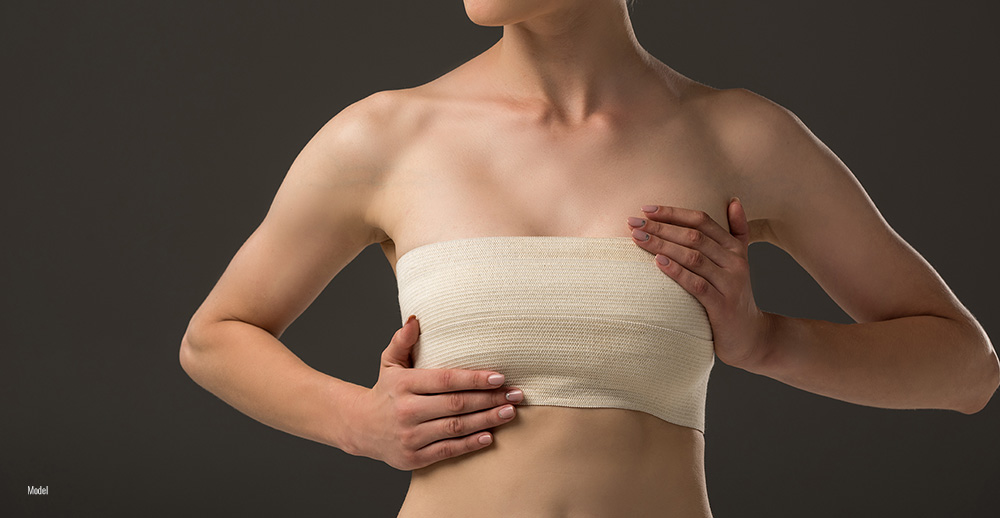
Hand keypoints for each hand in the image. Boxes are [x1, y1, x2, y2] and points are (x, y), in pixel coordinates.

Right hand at [347, 315, 523, 470]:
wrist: (361, 428)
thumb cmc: (385, 391)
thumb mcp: (389, 363)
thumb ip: (403, 341)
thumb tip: (415, 319)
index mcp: (404, 384)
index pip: (445, 380)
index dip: (474, 379)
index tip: (499, 377)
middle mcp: (407, 411)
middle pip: (456, 405)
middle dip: (489, 399)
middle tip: (515, 395)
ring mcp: (410, 436)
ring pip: (455, 428)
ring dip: (486, 420)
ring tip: (509, 413)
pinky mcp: (414, 458)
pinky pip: (447, 450)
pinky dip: (470, 444)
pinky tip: (489, 436)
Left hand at [626, 199, 772, 368]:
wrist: (752, 337)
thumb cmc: (736, 296)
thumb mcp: (741, 262)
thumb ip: (738, 232)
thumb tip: (734, 200)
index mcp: (735, 248)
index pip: (702, 221)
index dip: (673, 212)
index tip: (646, 209)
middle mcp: (735, 262)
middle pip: (694, 237)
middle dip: (661, 227)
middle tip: (632, 223)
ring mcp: (730, 284)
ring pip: (693, 257)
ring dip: (662, 245)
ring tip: (637, 238)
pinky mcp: (722, 306)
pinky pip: (697, 285)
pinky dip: (677, 271)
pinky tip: (657, 262)